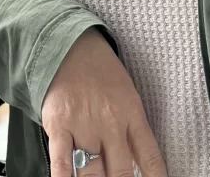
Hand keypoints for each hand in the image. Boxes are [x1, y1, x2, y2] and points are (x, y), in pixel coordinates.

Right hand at [41, 27, 167, 176]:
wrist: (72, 45)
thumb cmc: (101, 71)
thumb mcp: (127, 94)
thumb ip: (132, 129)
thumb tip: (138, 164)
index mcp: (132, 114)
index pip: (150, 157)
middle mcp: (111, 123)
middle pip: (121, 173)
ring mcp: (84, 126)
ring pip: (92, 174)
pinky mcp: (59, 126)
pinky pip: (62, 164)